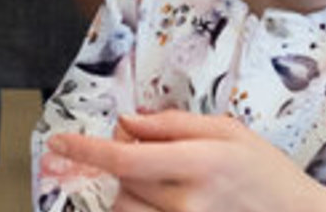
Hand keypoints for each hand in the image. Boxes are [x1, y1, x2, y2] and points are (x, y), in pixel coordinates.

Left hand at [46, 112, 325, 211]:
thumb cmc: (267, 171)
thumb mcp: (227, 131)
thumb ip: (172, 124)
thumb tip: (126, 122)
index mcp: (201, 163)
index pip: (126, 159)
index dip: (86, 150)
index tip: (59, 142)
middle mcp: (189, 202)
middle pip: (123, 183)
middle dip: (125, 163)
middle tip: (151, 152)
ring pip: (127, 209)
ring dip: (132, 192)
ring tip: (164, 182)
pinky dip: (140, 209)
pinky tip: (160, 198)